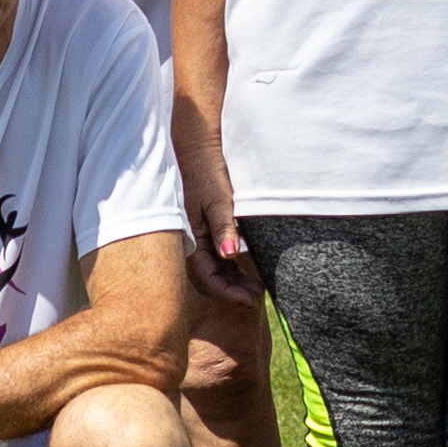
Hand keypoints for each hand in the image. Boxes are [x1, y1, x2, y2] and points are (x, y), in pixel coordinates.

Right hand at [174, 132, 263, 309]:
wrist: (199, 146)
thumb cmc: (207, 170)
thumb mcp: (218, 198)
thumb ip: (224, 227)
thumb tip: (230, 256)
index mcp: (190, 237)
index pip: (207, 277)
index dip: (227, 293)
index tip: (250, 300)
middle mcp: (192, 241)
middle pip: (210, 278)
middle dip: (232, 291)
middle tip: (257, 296)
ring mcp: (198, 236)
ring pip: (214, 269)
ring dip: (233, 281)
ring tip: (256, 288)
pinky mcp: (206, 229)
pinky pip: (216, 257)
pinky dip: (231, 268)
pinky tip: (246, 271)